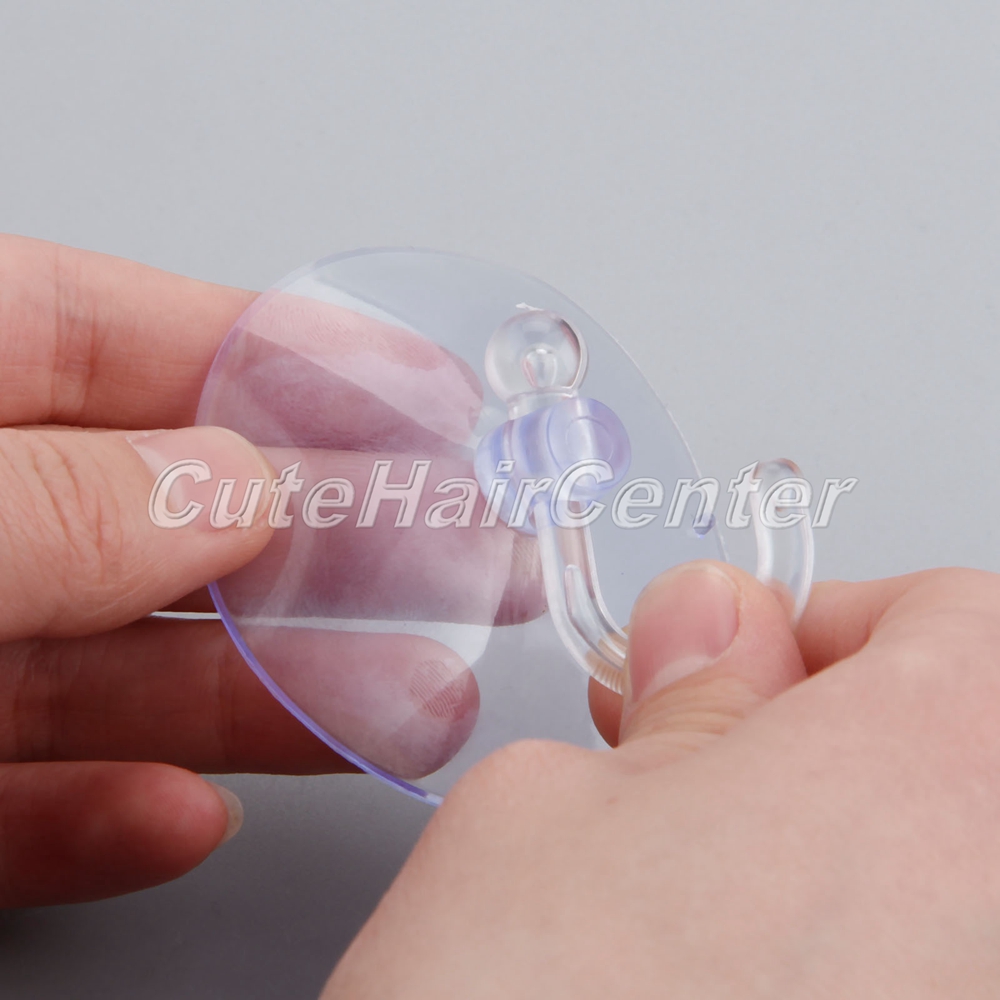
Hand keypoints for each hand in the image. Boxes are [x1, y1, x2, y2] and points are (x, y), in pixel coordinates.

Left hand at [0, 235, 538, 906]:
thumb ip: (53, 503)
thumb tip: (228, 488)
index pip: (123, 336)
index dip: (291, 361)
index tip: (428, 396)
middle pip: (159, 516)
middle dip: (332, 542)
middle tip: (473, 561)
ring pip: (111, 667)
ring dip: (258, 698)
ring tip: (404, 710)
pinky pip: (12, 794)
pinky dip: (100, 814)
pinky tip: (186, 816)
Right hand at [324, 562, 999, 997]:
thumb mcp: (551, 807)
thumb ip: (672, 701)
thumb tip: (711, 622)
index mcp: (941, 777)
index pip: (956, 615)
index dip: (823, 625)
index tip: (731, 673)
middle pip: (964, 754)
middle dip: (824, 745)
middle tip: (699, 785)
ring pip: (943, 888)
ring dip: (833, 871)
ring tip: (702, 920)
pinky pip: (919, 971)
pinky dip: (845, 965)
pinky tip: (729, 992)